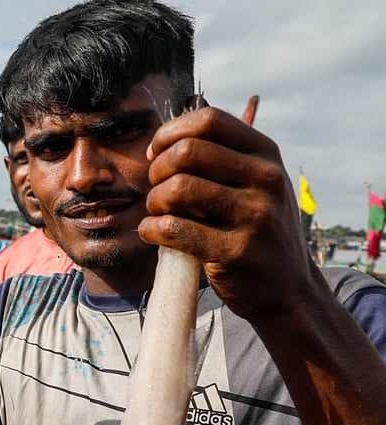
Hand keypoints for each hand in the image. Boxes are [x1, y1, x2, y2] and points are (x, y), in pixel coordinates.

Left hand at [141, 105, 314, 322]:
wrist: (288, 289)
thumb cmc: (256, 230)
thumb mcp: (255, 184)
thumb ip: (220, 159)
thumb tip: (162, 142)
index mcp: (266, 154)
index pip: (208, 120)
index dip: (170, 134)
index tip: (156, 155)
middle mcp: (266, 179)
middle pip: (185, 152)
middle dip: (156, 170)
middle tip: (157, 191)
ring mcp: (255, 216)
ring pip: (177, 189)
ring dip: (153, 202)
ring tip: (158, 214)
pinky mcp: (236, 252)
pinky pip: (173, 229)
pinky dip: (151, 229)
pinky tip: (153, 233)